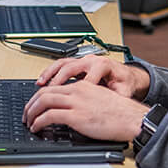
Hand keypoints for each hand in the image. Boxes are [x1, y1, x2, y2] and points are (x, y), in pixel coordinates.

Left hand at [23, 80, 149, 141]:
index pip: (53, 87)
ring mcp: (76, 102)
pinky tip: (37, 127)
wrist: (132, 118)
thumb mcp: (99, 100)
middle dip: (31, 104)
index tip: (34, 105)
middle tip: (26, 114)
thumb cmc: (120, 113)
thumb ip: (84, 101)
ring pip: (43, 101)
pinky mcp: (76, 116)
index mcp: (83, 85)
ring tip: (29, 122)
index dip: (39, 96)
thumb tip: (70, 111)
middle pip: (44, 92)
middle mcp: (77, 90)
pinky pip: (49, 116)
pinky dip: (39, 122)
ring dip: (32, 112)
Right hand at [33, 55, 150, 100]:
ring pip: (62, 64)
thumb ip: (115, 97)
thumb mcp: (124, 92)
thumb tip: (108, 107)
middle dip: (57, 80)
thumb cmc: (125, 83)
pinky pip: (60, 66)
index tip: (71, 103)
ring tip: (39, 85)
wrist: (127, 76)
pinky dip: (50, 73)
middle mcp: (91, 60)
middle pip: (70, 67)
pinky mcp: (78, 65)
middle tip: (47, 93)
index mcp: (103, 66)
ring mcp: (83, 61)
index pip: (88, 77)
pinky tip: (42, 82)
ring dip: (50, 74)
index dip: (78, 90)